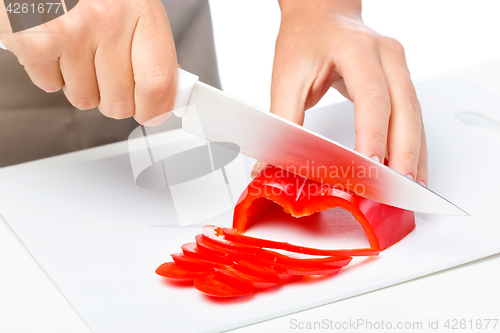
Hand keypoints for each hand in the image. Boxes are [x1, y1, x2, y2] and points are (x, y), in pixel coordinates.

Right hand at [0, 0, 177, 124]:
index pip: (158, 84)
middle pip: (120, 103)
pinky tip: (56, 47)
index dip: (155, 110)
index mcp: (141, 11)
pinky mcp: (34, 41)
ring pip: (85, 99)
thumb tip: (167, 95)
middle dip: (114, 99)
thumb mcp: (135, 9)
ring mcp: (70, 31)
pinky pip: (51, 86)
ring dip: (82, 85)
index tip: (152, 112)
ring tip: (78, 51)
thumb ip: (152, 52)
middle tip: (107, 72)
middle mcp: (108, 20)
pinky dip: (51, 74)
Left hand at [251, 0, 426, 186]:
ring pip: (415, 116)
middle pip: (403, 109)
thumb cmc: (305, 40)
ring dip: (414, 156)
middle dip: (402, 154)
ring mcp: (399, 66)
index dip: (372, 133)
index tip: (369, 166)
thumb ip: (282, 121)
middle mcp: (386, 55)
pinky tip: (411, 169)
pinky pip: (413, 117)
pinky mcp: (401, 80)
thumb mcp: (287, 78)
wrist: (321, 14)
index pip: (371, 96)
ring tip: (408, 191)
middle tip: (395, 189)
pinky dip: (413, 146)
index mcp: (356, 49)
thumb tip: (271, 164)